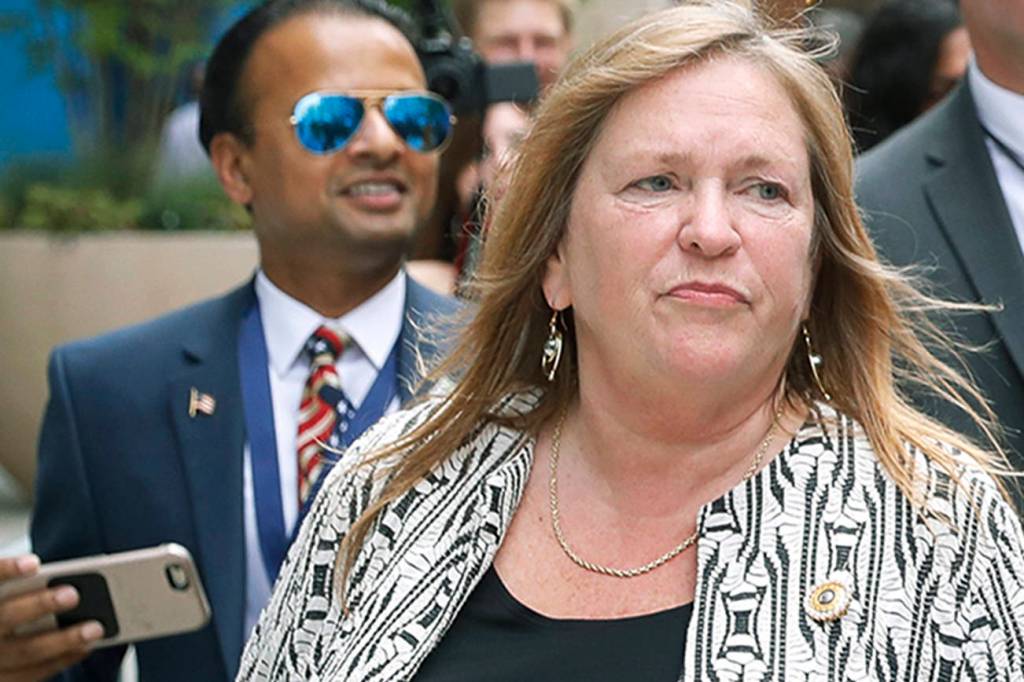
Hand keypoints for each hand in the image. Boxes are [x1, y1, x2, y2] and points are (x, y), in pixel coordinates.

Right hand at [0, 555, 103, 681]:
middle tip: (73, 595)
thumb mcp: (9, 597)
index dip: (7, 571)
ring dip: (64, 640)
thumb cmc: (9, 610)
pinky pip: (33, 674)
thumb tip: (66, 582)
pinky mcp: (5, 679)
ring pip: (25, 651)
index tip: (34, 563)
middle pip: (6, 617)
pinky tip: (85, 647)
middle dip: (40, 605)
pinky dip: (62, 659)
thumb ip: (24, 589)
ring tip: (96, 628)